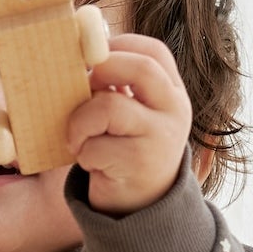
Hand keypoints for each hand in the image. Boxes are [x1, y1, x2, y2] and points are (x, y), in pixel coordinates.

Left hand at [63, 32, 193, 213]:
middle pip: (140, 69)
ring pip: (109, 106)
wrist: (143, 206)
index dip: (119, 45)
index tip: (92, 57)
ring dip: (80, 121)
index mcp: (172, 93)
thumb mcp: (132, 115)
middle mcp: (174, 111)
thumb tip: (80, 56)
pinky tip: (90, 162)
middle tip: (82, 88)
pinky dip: (82, 153)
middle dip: (101, 71)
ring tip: (78, 138)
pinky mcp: (139, 165)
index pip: (154, 52)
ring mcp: (161, 138)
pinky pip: (95, 146)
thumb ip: (118, 87)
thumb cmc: (127, 151)